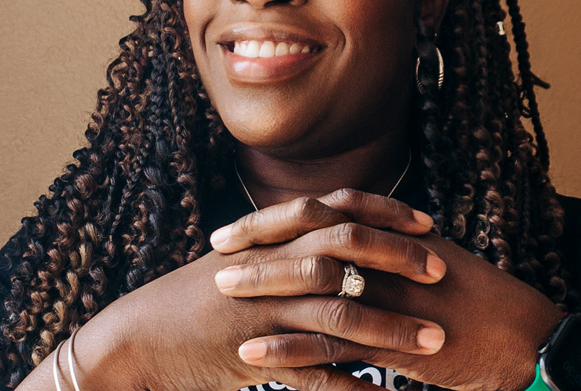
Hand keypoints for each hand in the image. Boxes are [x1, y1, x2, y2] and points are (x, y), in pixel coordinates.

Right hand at [78, 193, 446, 390]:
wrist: (140, 337)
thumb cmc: (199, 296)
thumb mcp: (244, 258)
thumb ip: (288, 243)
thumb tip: (336, 232)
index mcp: (273, 237)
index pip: (339, 208)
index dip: (385, 212)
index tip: (426, 223)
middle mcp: (272, 264)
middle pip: (345, 249)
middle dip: (398, 257)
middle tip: (441, 271)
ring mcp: (265, 310)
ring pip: (340, 313)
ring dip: (392, 328)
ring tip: (437, 340)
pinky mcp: (255, 356)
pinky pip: (313, 374)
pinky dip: (353, 388)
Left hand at [214, 189, 561, 390]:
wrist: (529, 340)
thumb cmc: (482, 304)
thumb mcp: (437, 263)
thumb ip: (395, 252)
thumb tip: (358, 246)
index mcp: (398, 234)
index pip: (329, 212)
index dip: (282, 216)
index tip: (244, 224)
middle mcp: (392, 256)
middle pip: (314, 237)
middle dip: (262, 240)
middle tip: (219, 247)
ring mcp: (393, 298)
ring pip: (316, 285)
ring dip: (266, 287)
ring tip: (221, 290)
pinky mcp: (397, 343)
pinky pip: (333, 343)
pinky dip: (290, 348)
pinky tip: (254, 354)